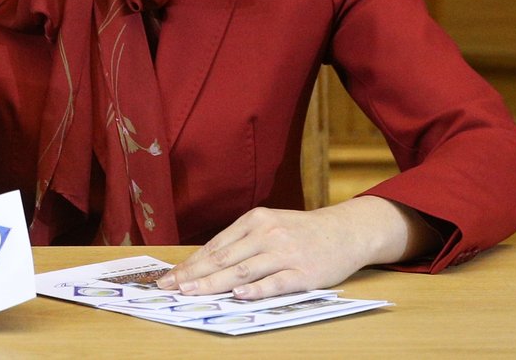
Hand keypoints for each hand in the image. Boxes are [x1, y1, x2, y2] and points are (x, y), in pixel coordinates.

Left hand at [158, 196, 437, 299]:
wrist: (345, 231)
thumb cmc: (302, 231)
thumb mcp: (270, 225)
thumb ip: (241, 241)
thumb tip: (205, 263)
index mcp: (255, 220)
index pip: (216, 245)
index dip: (191, 263)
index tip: (169, 276)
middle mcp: (267, 233)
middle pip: (223, 258)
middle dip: (193, 275)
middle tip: (170, 287)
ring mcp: (285, 253)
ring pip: (243, 271)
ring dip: (214, 283)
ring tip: (191, 292)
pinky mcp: (303, 272)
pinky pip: (275, 282)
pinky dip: (256, 290)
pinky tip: (238, 295)